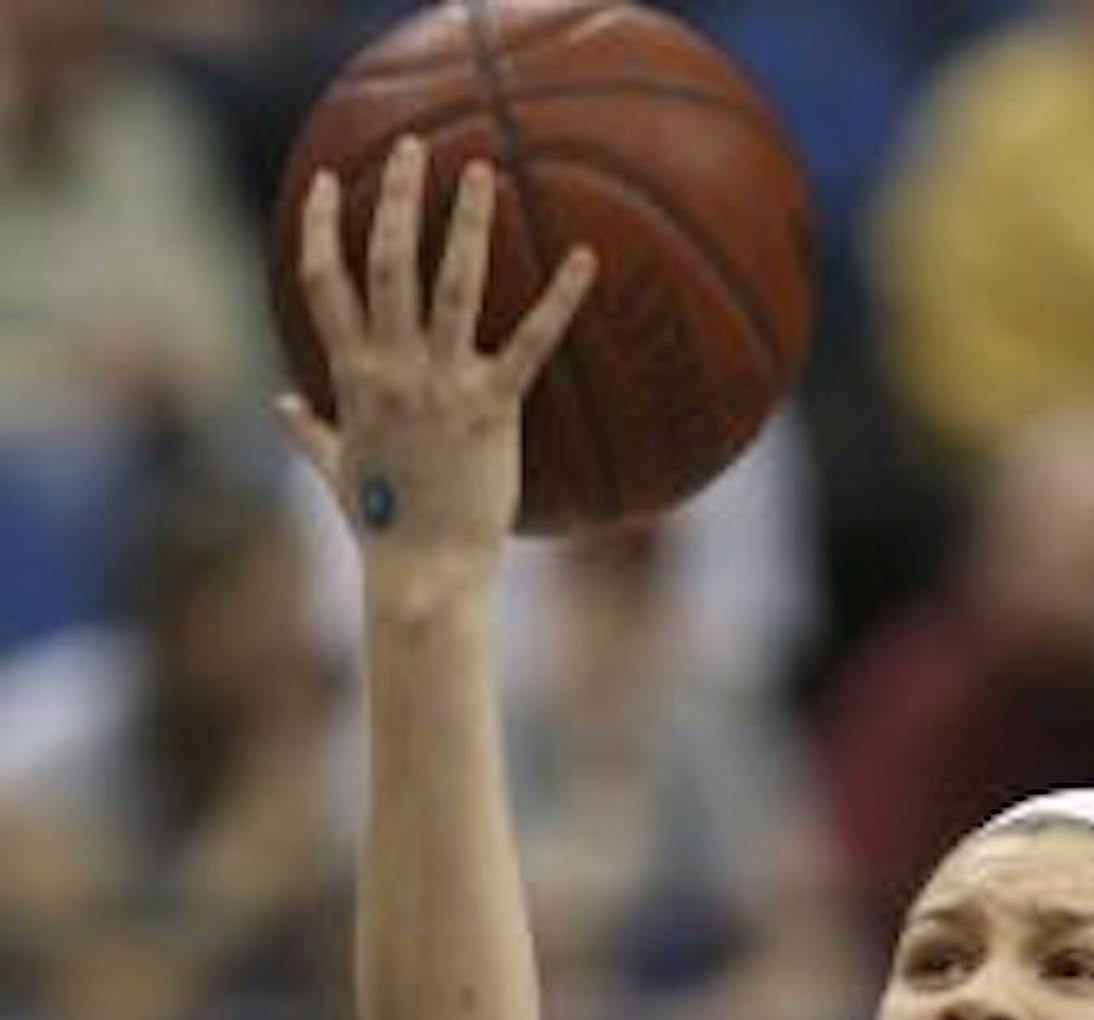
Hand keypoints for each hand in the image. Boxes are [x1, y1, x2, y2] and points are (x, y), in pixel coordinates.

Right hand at [276, 137, 592, 574]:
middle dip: (396, 197)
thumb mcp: (336, 473)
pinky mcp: (491, 409)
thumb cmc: (385, 530)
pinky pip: (531, 342)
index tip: (331, 181)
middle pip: (386, 262)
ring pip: (450, 283)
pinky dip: (561, 298)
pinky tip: (588, 259)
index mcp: (351, 377)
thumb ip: (310, 433)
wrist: (425, 574)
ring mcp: (441, 385)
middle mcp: (392, 368)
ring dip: (464, 222)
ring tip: (481, 170)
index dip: (323, 227)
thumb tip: (280, 406)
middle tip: (412, 146)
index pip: (324, 283)